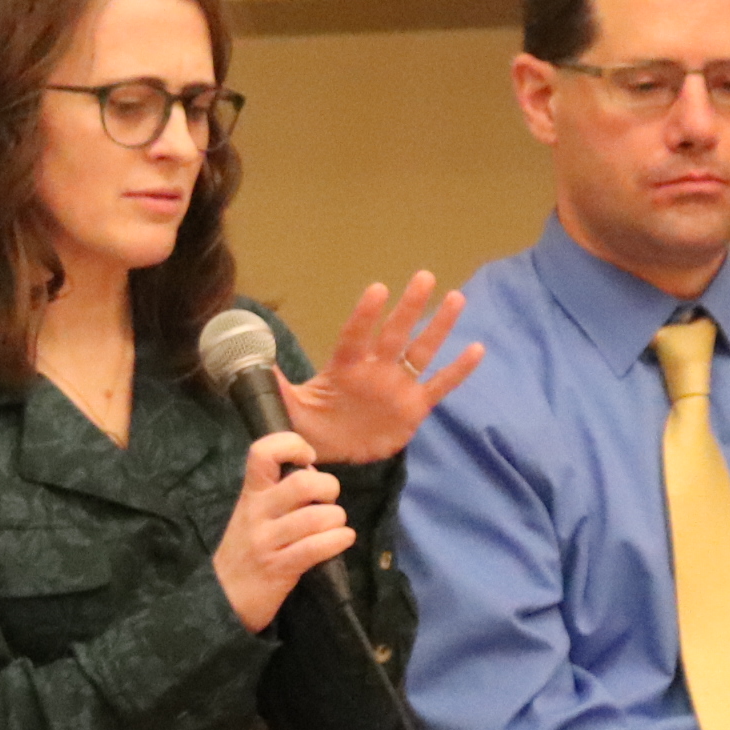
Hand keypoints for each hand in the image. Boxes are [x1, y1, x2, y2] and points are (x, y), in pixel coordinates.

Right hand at [213, 430, 354, 631]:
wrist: (220, 597)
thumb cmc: (246, 549)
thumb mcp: (252, 513)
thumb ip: (278, 491)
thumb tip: (313, 471)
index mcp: (251, 493)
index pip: (263, 452)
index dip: (292, 444)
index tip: (308, 458)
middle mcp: (257, 512)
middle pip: (302, 483)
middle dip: (328, 488)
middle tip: (327, 501)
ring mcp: (267, 541)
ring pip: (315, 517)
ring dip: (337, 519)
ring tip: (336, 526)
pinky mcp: (279, 568)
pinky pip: (316, 548)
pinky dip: (339, 540)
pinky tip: (343, 539)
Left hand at [279, 274, 483, 466]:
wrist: (334, 452)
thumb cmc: (312, 424)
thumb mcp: (290, 407)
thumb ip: (276, 384)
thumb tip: (252, 360)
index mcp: (345, 367)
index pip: (356, 336)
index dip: (366, 316)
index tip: (377, 290)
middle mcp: (376, 369)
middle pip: (395, 334)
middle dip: (409, 307)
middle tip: (424, 277)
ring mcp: (398, 385)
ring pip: (422, 351)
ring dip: (438, 327)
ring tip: (456, 298)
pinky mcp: (415, 406)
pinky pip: (439, 385)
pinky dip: (457, 370)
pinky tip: (477, 349)